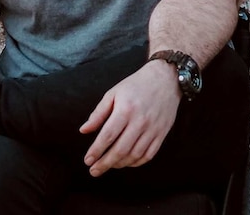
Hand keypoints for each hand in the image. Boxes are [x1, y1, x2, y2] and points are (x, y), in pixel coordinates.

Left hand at [79, 60, 181, 176]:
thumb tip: (84, 130)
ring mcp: (153, 129)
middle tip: (93, 171)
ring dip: (119, 164)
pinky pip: (148, 155)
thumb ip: (98, 113)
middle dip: (105, 163)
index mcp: (125, 109)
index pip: (108, 136)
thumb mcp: (113, 93)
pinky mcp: (161, 134)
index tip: (87, 160)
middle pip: (120, 149)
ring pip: (134, 155)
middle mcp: (140, 121)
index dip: (96, 150)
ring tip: (108, 165)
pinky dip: (136, 162)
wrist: (165, 80)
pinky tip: (126, 162)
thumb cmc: (135, 85)